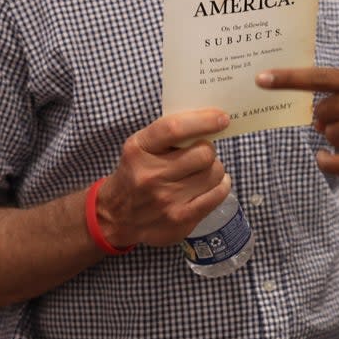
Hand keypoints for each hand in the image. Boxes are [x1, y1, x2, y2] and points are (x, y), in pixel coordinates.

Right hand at [94, 109, 230, 247]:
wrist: (116, 216)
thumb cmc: (137, 172)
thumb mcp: (140, 147)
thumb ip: (169, 133)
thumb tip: (211, 121)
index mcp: (139, 149)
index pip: (174, 129)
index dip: (203, 121)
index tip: (222, 118)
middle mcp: (150, 175)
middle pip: (204, 153)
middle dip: (209, 150)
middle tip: (202, 154)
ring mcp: (166, 200)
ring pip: (215, 173)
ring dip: (214, 169)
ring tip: (202, 171)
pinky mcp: (180, 220)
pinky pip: (217, 194)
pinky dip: (221, 186)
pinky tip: (212, 185)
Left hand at [257, 67, 338, 188]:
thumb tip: (320, 111)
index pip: (322, 77)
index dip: (289, 79)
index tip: (261, 79)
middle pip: (322, 112)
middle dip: (323, 122)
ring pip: (330, 137)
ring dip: (335, 142)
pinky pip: (338, 161)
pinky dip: (329, 162)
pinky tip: (329, 160)